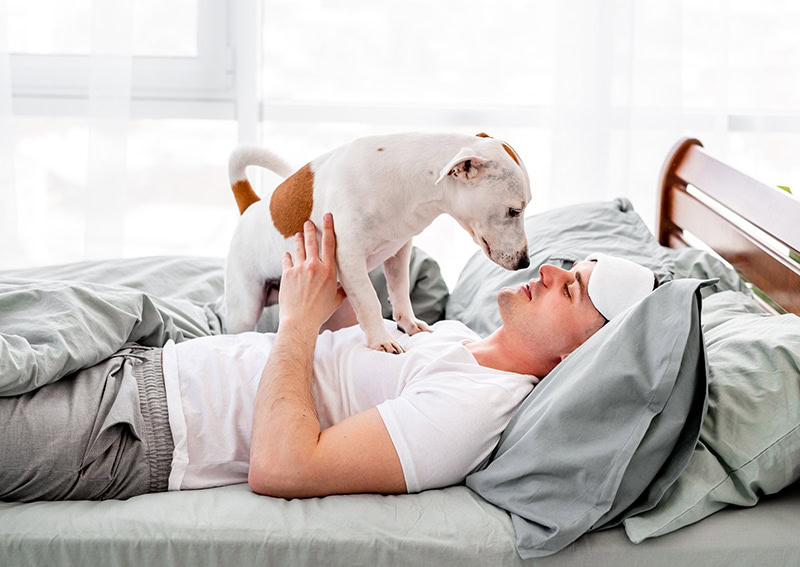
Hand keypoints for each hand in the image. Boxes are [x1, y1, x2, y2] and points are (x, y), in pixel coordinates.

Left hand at [278, 213, 346, 332]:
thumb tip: (348, 286)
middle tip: (308, 222)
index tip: (327, 216)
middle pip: (312, 241)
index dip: (329, 227)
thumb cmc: (319, 313)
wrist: (299, 322)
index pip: (330, 244)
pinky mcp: (287, 274)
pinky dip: (287, 256)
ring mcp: (299, 269)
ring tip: (298, 234)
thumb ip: (342, 289)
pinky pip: (287, 259)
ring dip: (299, 239)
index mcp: (329, 271)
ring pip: (298, 247)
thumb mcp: (336, 300)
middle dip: (310, 229)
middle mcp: (314, 266)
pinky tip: (288, 254)